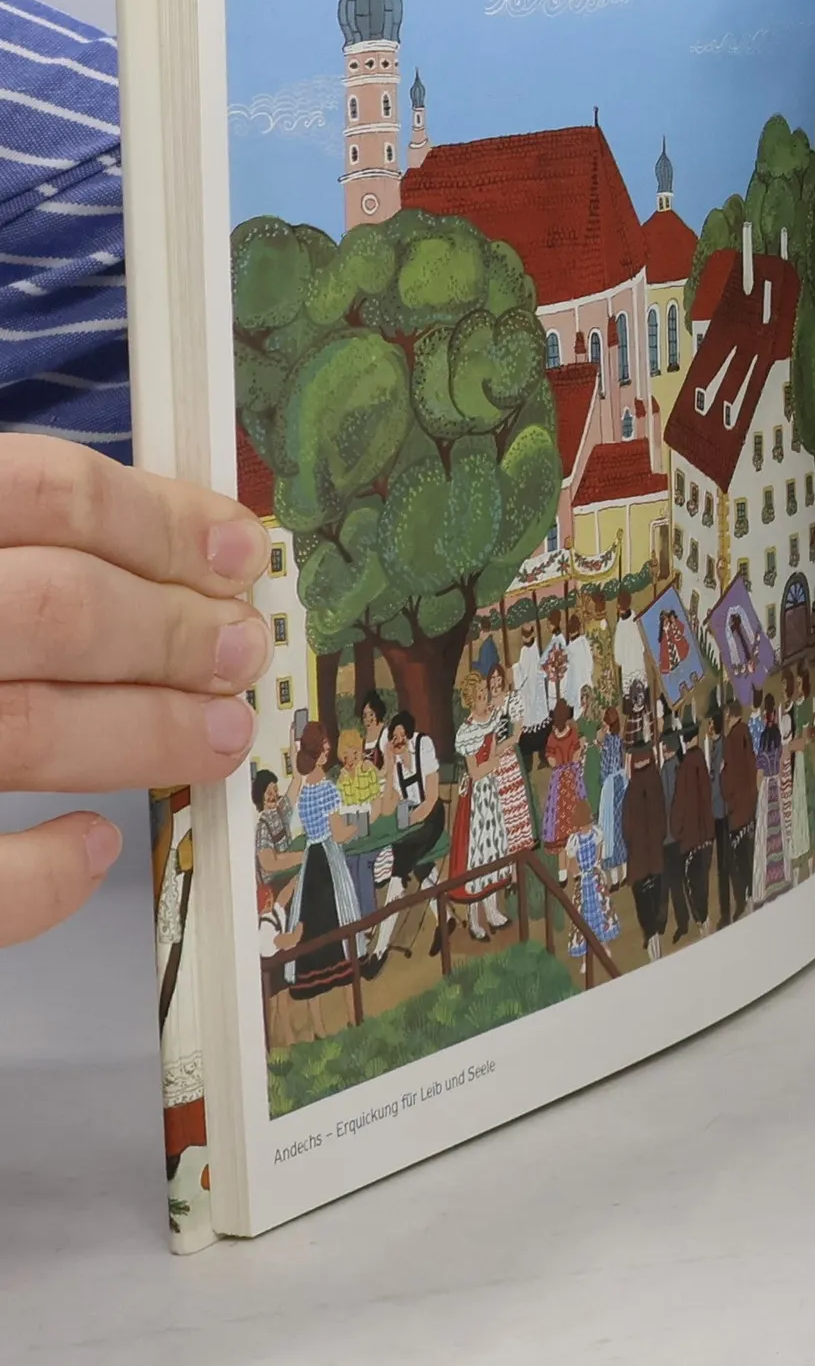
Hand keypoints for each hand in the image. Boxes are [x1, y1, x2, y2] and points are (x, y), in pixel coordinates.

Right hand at [0, 439, 267, 946]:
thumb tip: (147, 539)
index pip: (38, 488)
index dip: (161, 520)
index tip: (239, 551)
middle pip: (52, 608)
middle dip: (172, 632)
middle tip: (241, 651)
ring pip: (22, 727)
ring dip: (146, 731)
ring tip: (215, 732)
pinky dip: (39, 877)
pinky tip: (91, 847)